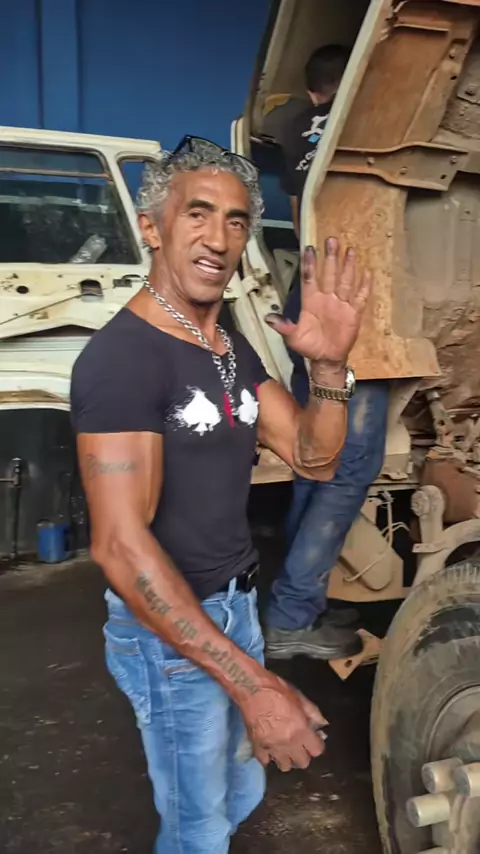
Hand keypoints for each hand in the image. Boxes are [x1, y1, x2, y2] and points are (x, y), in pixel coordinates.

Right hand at [240, 671, 327, 771]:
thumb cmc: (276, 689)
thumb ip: (313, 712)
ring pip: (284, 766)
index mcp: (301, 730)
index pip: (317, 750)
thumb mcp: (299, 697)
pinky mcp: (257, 747)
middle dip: (303, 754)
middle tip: (298, 743)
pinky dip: (268, 756)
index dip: (316, 744)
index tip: (312, 739)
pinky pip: (265, 761)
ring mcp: (272, 747)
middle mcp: (288, 743)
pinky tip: (269, 747)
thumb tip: (322, 724)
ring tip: (284, 747)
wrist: (251, 688)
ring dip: (286, 758)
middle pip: (302, 762)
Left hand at [265, 238, 371, 364]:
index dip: (310, 264)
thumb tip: (268, 318)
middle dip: (331, 257)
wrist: (326, 359)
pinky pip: (360, 297)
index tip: (309, 249)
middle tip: (332, 240)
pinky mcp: (354, 313)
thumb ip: (283, 326)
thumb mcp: (293, 337)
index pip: (310, 278)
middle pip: (330, 274)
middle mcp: (327, 298)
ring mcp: (341, 304)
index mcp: (311, 301)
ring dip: (348, 266)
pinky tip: (368, 273)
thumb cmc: (308, 346)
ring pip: (345, 281)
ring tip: (350, 250)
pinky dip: (364, 286)